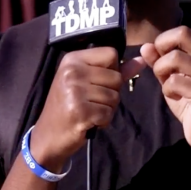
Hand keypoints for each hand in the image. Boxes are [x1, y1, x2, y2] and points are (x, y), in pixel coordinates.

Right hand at [31, 47, 145, 171]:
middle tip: (91, 102)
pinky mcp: (80, 111)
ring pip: (114, 97)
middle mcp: (72, 71)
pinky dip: (103, 121)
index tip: (96, 82)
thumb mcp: (87, 82)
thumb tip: (142, 59)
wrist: (48, 136)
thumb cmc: (69, 106)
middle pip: (116, 77)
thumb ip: (117, 70)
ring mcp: (74, 91)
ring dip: (107, 109)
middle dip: (111, 93)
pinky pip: (108, 113)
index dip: (112, 70)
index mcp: (72, 59)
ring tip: (89, 111)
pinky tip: (88, 122)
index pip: (111, 53)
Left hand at [141, 0, 190, 165]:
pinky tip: (177, 97)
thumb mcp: (174, 80)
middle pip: (182, 33)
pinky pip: (173, 80)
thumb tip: (146, 47)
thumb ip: (162, 62)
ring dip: (161, 71)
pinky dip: (167, 89)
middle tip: (160, 61)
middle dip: (163, 44)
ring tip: (168, 84)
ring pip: (173, 57)